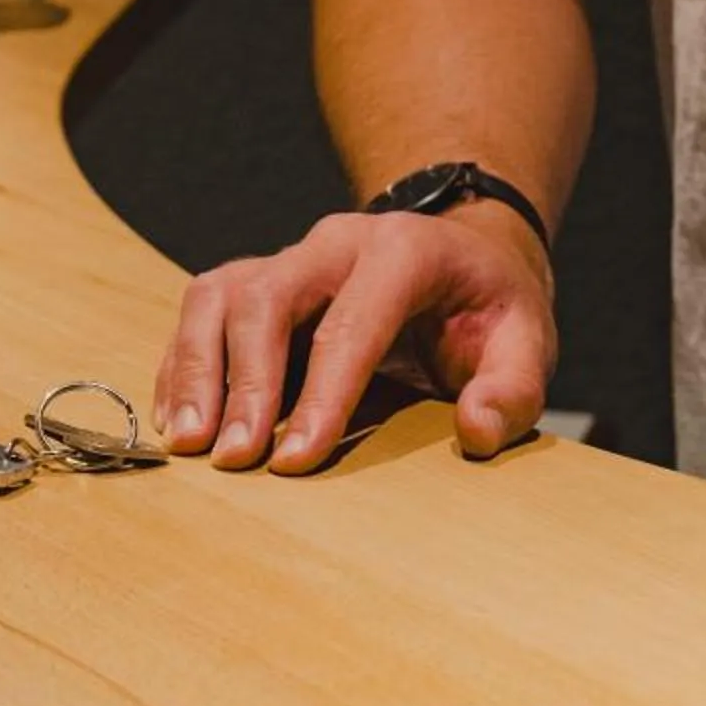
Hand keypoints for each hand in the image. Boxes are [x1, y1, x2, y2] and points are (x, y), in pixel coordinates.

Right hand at [155, 202, 557, 473]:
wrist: (461, 255)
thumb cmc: (488, 308)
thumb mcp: (527, 341)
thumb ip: (513, 388)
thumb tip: (476, 430)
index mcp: (403, 251)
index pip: (351, 324)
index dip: (321, 397)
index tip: (294, 462)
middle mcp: (334, 243)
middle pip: (266, 298)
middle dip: (244, 383)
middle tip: (232, 459)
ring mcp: (288, 257)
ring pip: (217, 296)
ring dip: (196, 371)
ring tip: (187, 444)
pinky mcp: (256, 279)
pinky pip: (202, 311)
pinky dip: (183, 366)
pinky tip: (178, 422)